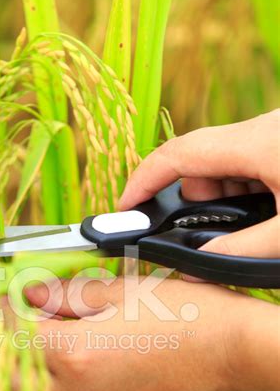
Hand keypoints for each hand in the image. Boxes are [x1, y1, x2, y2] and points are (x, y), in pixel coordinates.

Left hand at [24, 276, 278, 390]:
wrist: (241, 358)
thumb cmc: (188, 316)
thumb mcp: (123, 292)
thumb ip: (67, 296)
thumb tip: (31, 292)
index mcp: (72, 355)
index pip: (15, 338)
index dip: (15, 316)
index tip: (23, 305)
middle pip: (15, 386)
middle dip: (17, 357)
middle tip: (39, 333)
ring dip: (41, 387)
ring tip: (67, 359)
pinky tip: (97, 383)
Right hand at [119, 110, 279, 257]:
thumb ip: (241, 250)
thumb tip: (200, 263)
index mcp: (256, 142)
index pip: (177, 154)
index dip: (143, 180)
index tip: (125, 207)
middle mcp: (263, 126)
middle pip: (201, 159)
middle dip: (194, 199)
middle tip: (201, 233)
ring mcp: (275, 130)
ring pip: (226, 159)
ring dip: (222, 194)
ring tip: (244, 227)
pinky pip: (250, 159)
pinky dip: (243, 187)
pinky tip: (263, 212)